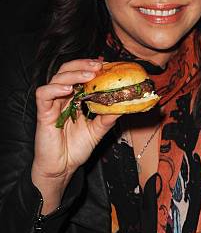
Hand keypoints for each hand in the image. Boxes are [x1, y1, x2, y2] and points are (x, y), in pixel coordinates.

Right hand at [32, 59, 117, 212]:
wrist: (62, 168)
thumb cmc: (76, 149)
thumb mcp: (98, 130)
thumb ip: (108, 117)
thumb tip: (125, 105)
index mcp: (75, 100)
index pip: (81, 76)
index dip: (92, 67)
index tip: (107, 64)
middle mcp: (63, 98)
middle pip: (67, 71)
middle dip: (83, 64)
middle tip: (99, 65)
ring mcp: (52, 105)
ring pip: (57, 79)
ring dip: (73, 74)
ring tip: (89, 74)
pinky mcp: (43, 114)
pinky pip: (43, 95)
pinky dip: (54, 89)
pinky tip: (68, 90)